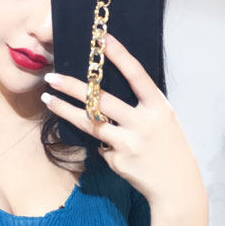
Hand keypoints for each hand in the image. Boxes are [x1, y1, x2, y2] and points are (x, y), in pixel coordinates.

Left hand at [41, 33, 205, 209]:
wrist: (177, 186)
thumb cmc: (169, 147)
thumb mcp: (163, 120)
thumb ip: (141, 105)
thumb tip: (106, 90)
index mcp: (158, 107)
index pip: (137, 75)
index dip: (120, 56)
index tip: (102, 39)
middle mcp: (143, 122)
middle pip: (101, 99)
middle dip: (72, 86)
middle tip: (52, 77)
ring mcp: (128, 142)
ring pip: (89, 121)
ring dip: (65, 110)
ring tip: (47, 99)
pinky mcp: (117, 160)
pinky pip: (100, 144)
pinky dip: (101, 142)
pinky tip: (111, 147)